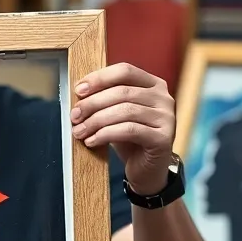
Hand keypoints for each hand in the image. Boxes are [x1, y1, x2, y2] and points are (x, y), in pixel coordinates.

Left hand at [70, 62, 174, 194]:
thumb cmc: (130, 139)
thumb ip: (105, 100)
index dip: (99, 78)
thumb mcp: (116, 114)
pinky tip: (92, 141)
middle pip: (122, 91)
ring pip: (125, 110)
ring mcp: (167, 118)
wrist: (147, 170)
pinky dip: (106, 134)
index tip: (79, 90)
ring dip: (96, 121)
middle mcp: (164, 98)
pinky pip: (129, 130)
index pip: (125, 71)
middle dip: (93, 103)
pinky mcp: (163, 138)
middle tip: (74, 116)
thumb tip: (79, 94)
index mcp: (153, 85)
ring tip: (79, 131)